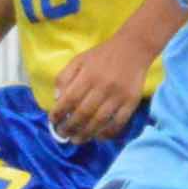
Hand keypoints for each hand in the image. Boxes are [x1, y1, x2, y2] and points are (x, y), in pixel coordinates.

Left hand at [50, 29, 153, 143]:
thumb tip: (56, 99)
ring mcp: (118, 96)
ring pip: (99, 121)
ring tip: (76, 139)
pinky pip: (119, 122)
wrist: (133, 48)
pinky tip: (99, 137)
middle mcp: (102, 87)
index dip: (59, 113)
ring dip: (85, 134)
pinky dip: (108, 133)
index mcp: (87, 76)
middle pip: (83, 113)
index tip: (53, 121)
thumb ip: (64, 77)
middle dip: (69, 127)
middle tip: (63, 134)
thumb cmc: (102, 55)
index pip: (69, 99)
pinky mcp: (131, 102)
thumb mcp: (78, 60)